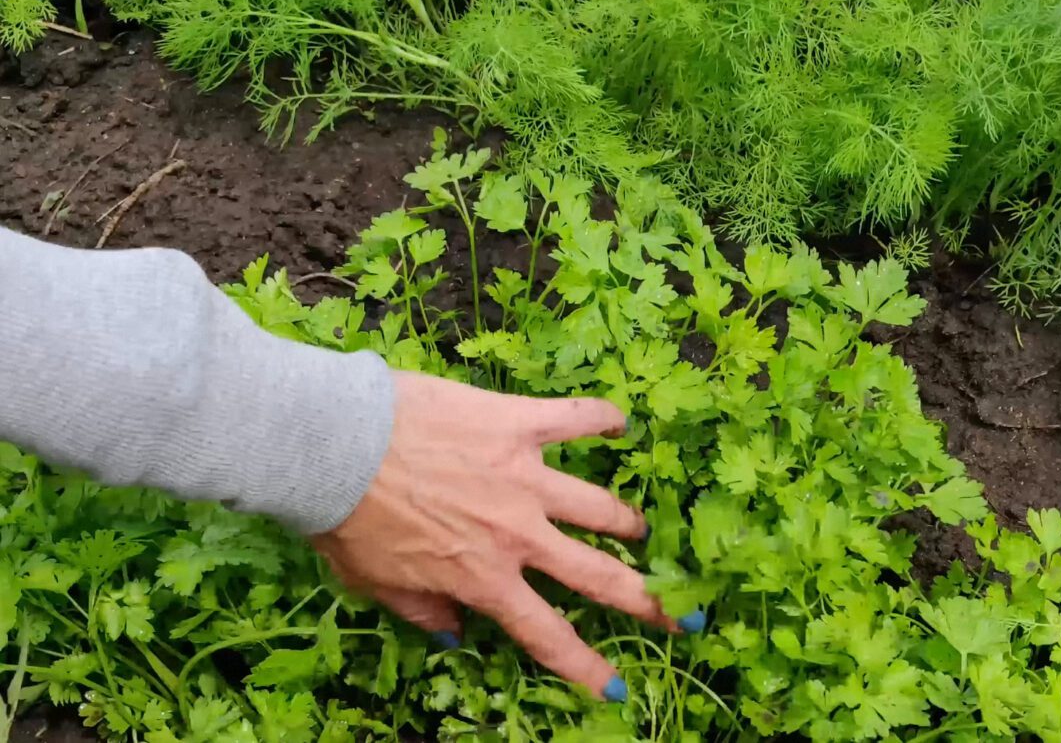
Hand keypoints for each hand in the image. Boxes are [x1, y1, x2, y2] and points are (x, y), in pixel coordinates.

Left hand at [309, 370, 700, 701]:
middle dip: (646, 601)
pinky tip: (620, 423)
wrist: (333, 446)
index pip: (547, 635)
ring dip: (624, 520)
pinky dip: (603, 420)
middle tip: (680, 614)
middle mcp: (518, 535)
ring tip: (639, 526)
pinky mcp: (519, 424)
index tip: (617, 686)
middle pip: (598, 576)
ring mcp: (525, 477)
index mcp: (484, 579)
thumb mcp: (376, 584)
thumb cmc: (346, 518)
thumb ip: (424, 611)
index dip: (586, 666)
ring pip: (599, 506)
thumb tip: (456, 635)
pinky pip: (575, 420)